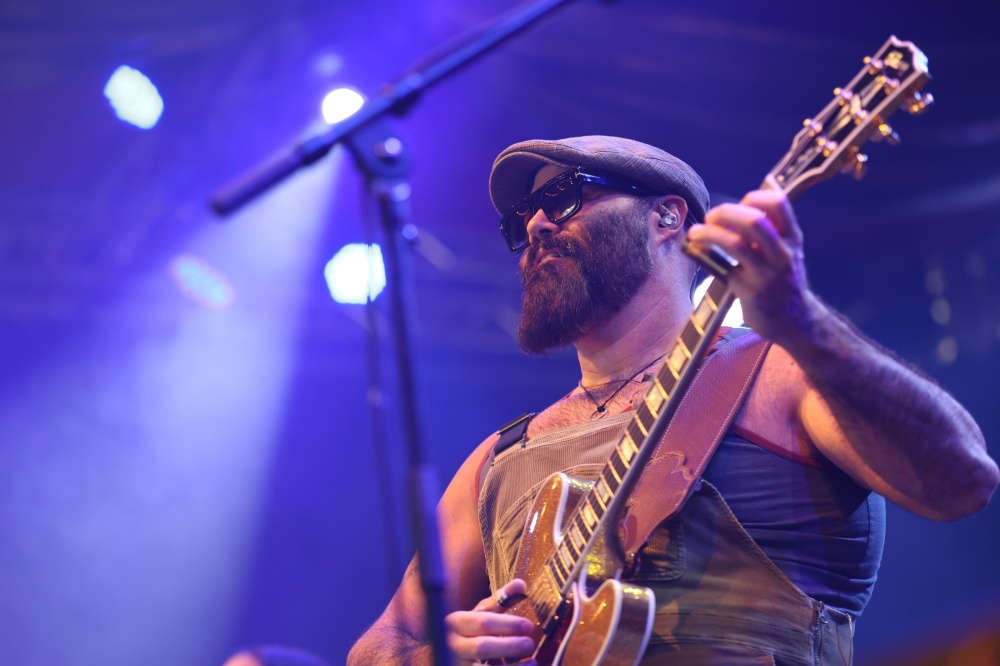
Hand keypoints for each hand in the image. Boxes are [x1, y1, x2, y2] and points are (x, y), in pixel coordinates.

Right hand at [446, 579, 536, 664]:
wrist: (446, 653)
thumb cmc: (468, 631)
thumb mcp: (479, 614)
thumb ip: (500, 599)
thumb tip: (521, 584)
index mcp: (456, 623)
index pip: (482, 622)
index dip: (507, 624)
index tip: (528, 626)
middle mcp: (453, 645)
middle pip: (482, 647)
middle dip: (509, 646)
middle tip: (530, 643)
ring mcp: (456, 664)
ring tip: (533, 661)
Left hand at [686, 180, 815, 346]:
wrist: (793, 321)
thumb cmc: (783, 280)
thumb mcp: (786, 249)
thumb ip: (773, 225)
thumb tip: (762, 188)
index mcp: (792, 238)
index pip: (778, 203)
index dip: (753, 197)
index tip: (738, 205)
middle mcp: (782, 253)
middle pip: (755, 220)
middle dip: (726, 212)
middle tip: (711, 217)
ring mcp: (766, 274)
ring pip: (736, 243)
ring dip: (710, 233)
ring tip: (696, 232)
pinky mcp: (749, 291)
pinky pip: (721, 268)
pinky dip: (704, 254)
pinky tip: (695, 249)